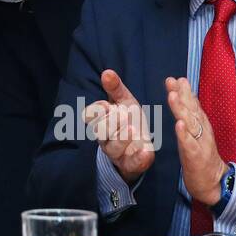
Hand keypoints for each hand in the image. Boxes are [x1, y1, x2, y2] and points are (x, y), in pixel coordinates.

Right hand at [83, 69, 154, 184]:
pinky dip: (138, 158)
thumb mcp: (125, 101)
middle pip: (100, 131)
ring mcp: (117, 153)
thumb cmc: (130, 119)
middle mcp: (105, 138)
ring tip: (132, 129)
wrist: (141, 145)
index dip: (97, 112)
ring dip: (122, 138)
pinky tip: (145, 151)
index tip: (107, 106)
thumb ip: (115, 88)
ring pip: (113, 147)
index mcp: (100, 121)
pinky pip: (131, 163)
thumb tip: (107, 72)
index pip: (90, 116)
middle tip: (122, 115)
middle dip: (110, 123)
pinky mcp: (132, 163)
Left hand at [166, 76, 227, 204]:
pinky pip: (189, 144)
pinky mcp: (196, 157)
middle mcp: (202, 132)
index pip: (193, 105)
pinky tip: (178, 125)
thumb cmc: (201, 157)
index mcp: (201, 126)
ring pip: (190, 124)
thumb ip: (191, 116)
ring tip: (172, 96)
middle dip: (182, 95)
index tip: (176, 78)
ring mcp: (200, 144)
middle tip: (172, 81)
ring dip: (181, 109)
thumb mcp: (196, 134)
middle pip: (192, 111)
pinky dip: (184, 134)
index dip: (185, 92)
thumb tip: (182, 95)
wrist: (214, 183)